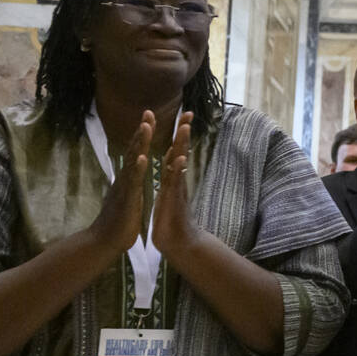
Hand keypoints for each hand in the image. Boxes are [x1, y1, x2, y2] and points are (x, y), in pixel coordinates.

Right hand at [88, 110, 156, 255]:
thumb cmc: (118, 220)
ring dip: (140, 143)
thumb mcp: (127, 196)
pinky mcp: (127, 199)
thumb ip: (129, 183)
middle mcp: (125, 178)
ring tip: (146, 126)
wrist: (104, 240)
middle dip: (142, 131)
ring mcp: (125, 187)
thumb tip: (130, 172)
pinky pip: (133, 182)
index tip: (149, 117)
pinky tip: (144, 158)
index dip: (143, 135)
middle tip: (148, 111)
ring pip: (134, 161)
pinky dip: (138, 169)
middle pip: (134, 150)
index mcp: (129, 178)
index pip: (137, 151)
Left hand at [150, 113, 196, 260]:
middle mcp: (177, 180)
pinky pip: (175, 182)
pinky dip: (177, 169)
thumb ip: (171, 182)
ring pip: (179, 162)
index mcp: (172, 178)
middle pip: (181, 150)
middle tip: (188, 113)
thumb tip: (174, 170)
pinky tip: (180, 158)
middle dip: (183, 132)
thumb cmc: (171, 221)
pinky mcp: (174, 199)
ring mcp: (177, 188)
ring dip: (182, 145)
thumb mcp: (168, 197)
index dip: (177, 135)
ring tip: (185, 128)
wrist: (178, 242)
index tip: (181, 118)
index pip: (175, 151)